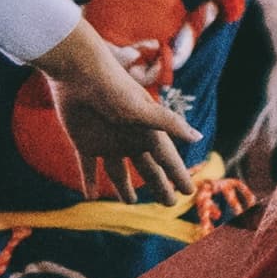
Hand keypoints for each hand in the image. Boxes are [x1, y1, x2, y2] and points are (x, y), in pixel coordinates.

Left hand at [30, 22, 193, 201]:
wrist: (78, 72)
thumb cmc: (114, 88)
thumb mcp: (143, 109)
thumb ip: (169, 123)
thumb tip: (198, 137)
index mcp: (147, 132)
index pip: (168, 160)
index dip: (179, 175)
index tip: (190, 191)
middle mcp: (130, 139)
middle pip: (148, 169)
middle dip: (159, 186)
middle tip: (170, 205)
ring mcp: (107, 142)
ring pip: (118, 172)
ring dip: (124, 188)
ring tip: (129, 203)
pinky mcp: (84, 142)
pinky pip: (88, 166)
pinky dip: (88, 181)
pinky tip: (89, 196)